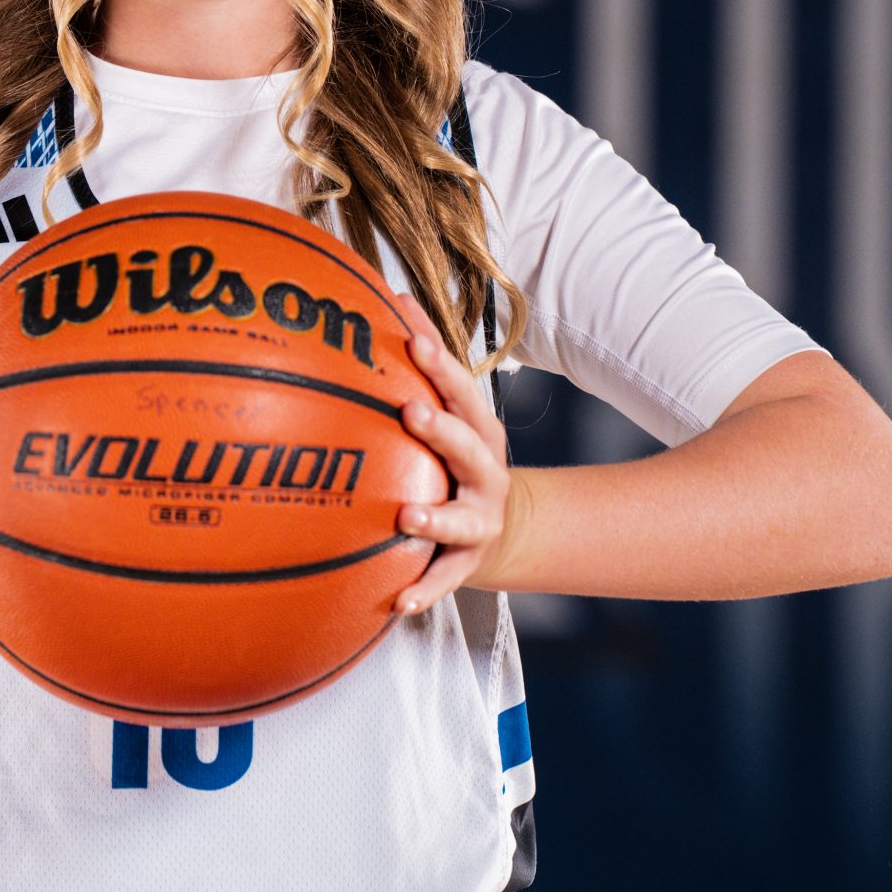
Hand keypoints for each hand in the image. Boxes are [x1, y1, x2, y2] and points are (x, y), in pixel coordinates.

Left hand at [391, 292, 513, 612]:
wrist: (502, 529)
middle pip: (470, 446)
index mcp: (478, 429)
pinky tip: (399, 602)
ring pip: (462, 517)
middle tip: (411, 411)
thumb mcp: (450, 410)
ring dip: (436, 515)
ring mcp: (480, 518)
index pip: (462, 390)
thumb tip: (389, 289)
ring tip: (406, 515)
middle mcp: (486, 472)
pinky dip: (425, 591)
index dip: (441, 364)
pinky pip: (445, 578)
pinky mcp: (468, 561)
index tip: (414, 341)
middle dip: (443, 428)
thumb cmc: (456, 455)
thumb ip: (423, 357)